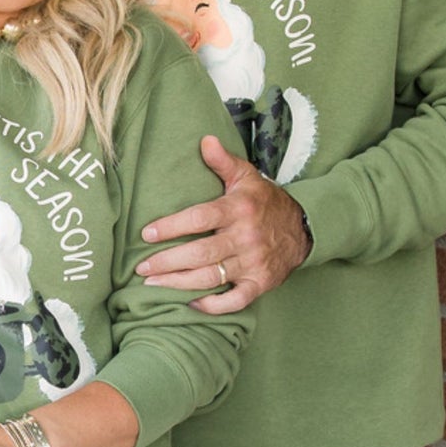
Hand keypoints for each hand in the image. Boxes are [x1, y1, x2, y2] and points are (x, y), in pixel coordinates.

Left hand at [137, 134, 309, 313]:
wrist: (304, 229)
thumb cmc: (265, 202)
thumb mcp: (247, 176)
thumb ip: (223, 161)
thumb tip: (204, 140)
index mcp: (238, 209)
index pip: (199, 218)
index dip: (171, 226)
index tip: (146, 233)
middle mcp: (245, 237)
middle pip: (200, 253)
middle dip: (167, 262)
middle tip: (141, 267)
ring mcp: (253, 263)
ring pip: (211, 278)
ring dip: (179, 284)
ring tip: (152, 284)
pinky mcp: (260, 283)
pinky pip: (235, 301)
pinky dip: (213, 306)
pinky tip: (190, 303)